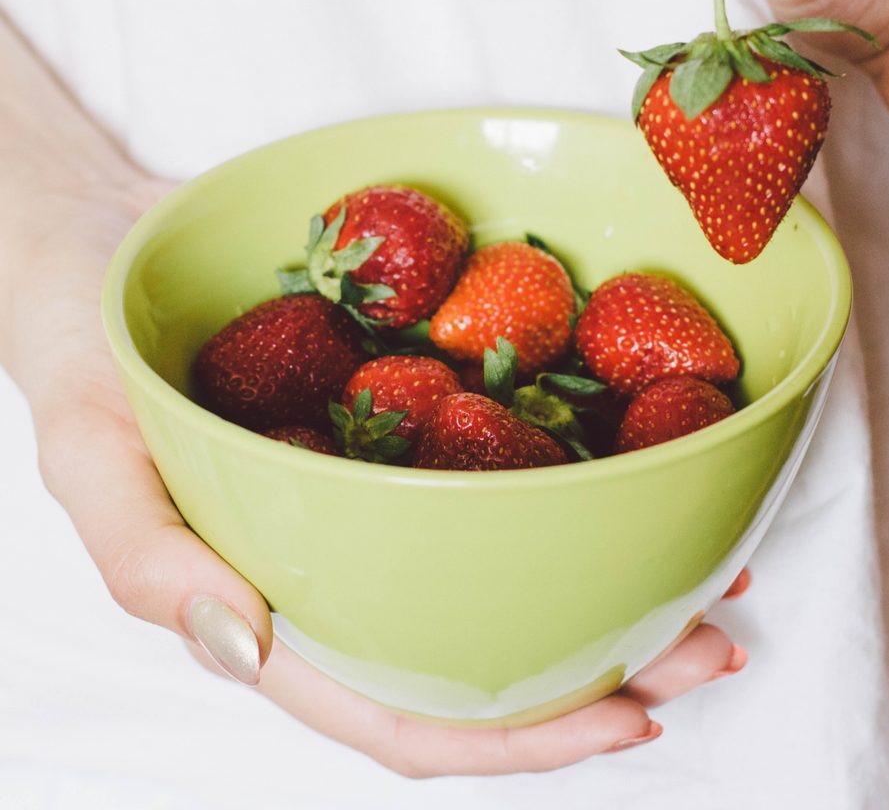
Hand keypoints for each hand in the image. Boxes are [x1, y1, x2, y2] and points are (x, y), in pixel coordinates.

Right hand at [0, 121, 747, 775]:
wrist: (113, 242)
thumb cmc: (88, 353)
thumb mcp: (84, 454)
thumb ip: (147, 559)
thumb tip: (242, 647)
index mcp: (284, 602)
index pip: (405, 708)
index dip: (518, 738)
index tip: (629, 717)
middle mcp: (353, 558)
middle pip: (490, 647)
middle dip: (608, 663)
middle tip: (712, 636)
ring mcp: (388, 485)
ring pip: (512, 558)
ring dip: (616, 575)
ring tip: (711, 568)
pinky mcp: (408, 410)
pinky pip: (501, 454)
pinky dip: (577, 470)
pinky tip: (640, 461)